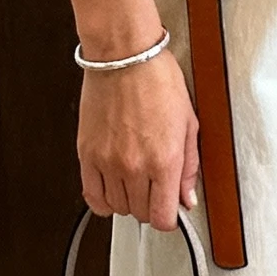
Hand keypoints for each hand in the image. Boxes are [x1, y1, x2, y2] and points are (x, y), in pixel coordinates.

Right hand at [78, 48, 199, 231]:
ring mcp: (108, 162)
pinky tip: (112, 189)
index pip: (163, 218)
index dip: (169, 218)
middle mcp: (134, 166)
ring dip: (128, 201)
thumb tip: (187, 197)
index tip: (170, 209)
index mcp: (164, 160)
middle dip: (151, 206)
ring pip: (117, 207)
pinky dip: (102, 200)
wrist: (124, 56)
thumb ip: (189, 167)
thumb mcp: (188, 123)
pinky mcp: (87, 154)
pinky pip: (91, 195)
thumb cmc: (157, 80)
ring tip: (135, 183)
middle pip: (140, 214)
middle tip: (155, 189)